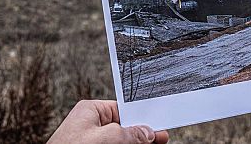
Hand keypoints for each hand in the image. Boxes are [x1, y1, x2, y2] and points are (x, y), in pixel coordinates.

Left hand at [48, 100, 168, 143]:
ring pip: (120, 141)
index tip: (157, 125)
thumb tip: (146, 133)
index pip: (122, 110)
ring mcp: (90, 141)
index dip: (141, 117)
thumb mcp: (108, 137)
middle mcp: (90, 126)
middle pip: (123, 128)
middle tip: (160, 139)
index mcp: (90, 112)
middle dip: (141, 134)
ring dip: (135, 143)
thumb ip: (130, 134)